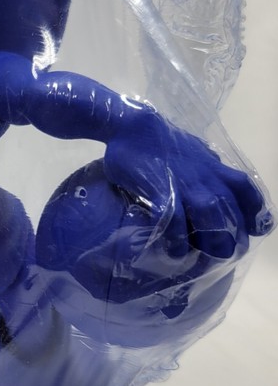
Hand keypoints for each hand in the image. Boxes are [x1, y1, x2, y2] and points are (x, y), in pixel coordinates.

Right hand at [104, 113, 271, 258]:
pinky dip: (177, 239)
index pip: (246, 190)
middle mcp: (206, 177)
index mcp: (215, 167)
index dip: (254, 213)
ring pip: (210, 217)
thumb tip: (217, 173)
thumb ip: (207, 165)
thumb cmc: (160, 139)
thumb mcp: (193, 149)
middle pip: (231, 211)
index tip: (254, 230)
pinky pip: (174, 221)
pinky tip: (175, 251)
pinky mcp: (161, 191)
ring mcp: (185, 185)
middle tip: (225, 254)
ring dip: (211, 241)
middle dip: (232, 237)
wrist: (131, 126)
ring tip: (204, 258)